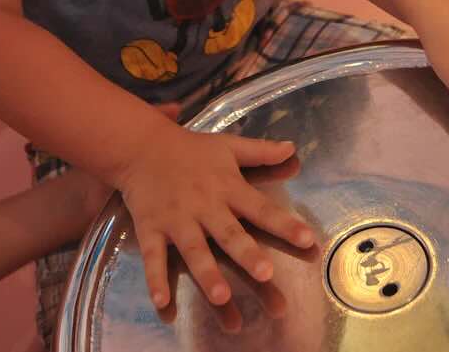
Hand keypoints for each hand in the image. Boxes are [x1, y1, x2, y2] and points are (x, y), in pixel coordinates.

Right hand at [116, 120, 313, 309]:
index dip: (284, 224)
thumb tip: (293, 149)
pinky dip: (156, 280)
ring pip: (193, 250)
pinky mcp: (150, 229)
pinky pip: (153, 257)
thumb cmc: (191, 150)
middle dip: (246, 254)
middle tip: (265, 274)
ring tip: (221, 297)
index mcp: (227, 187)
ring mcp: (176, 219)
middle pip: (228, 233)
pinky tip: (163, 304)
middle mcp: (204, 205)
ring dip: (207, 273)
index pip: (261, 208)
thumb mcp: (228, 146)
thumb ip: (260, 152)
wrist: (141, 146)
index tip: (307, 240)